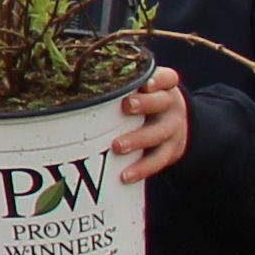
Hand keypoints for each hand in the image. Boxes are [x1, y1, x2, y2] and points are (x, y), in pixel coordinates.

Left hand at [113, 63, 190, 181]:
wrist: (178, 127)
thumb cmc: (146, 102)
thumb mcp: (142, 89)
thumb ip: (120, 84)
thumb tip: (75, 82)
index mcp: (164, 86)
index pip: (166, 78)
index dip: (157, 79)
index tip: (144, 82)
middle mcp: (171, 105)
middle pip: (163, 102)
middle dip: (145, 104)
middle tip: (126, 106)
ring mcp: (173, 129)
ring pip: (159, 134)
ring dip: (139, 139)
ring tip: (118, 146)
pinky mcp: (170, 151)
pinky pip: (157, 160)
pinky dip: (142, 168)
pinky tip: (125, 175)